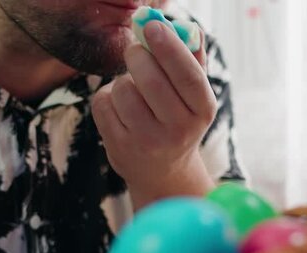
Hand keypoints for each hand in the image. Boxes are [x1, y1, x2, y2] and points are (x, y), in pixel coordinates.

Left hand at [92, 20, 216, 209]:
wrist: (162, 172)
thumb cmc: (178, 120)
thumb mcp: (194, 97)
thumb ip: (193, 60)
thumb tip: (187, 28)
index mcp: (203, 110)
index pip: (188, 75)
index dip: (169, 48)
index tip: (152, 27)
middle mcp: (179, 130)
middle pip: (151, 80)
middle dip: (137, 55)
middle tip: (134, 50)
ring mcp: (148, 142)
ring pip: (123, 90)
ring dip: (122, 80)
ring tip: (132, 90)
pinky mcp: (120, 147)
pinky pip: (104, 104)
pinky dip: (107, 96)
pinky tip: (120, 107)